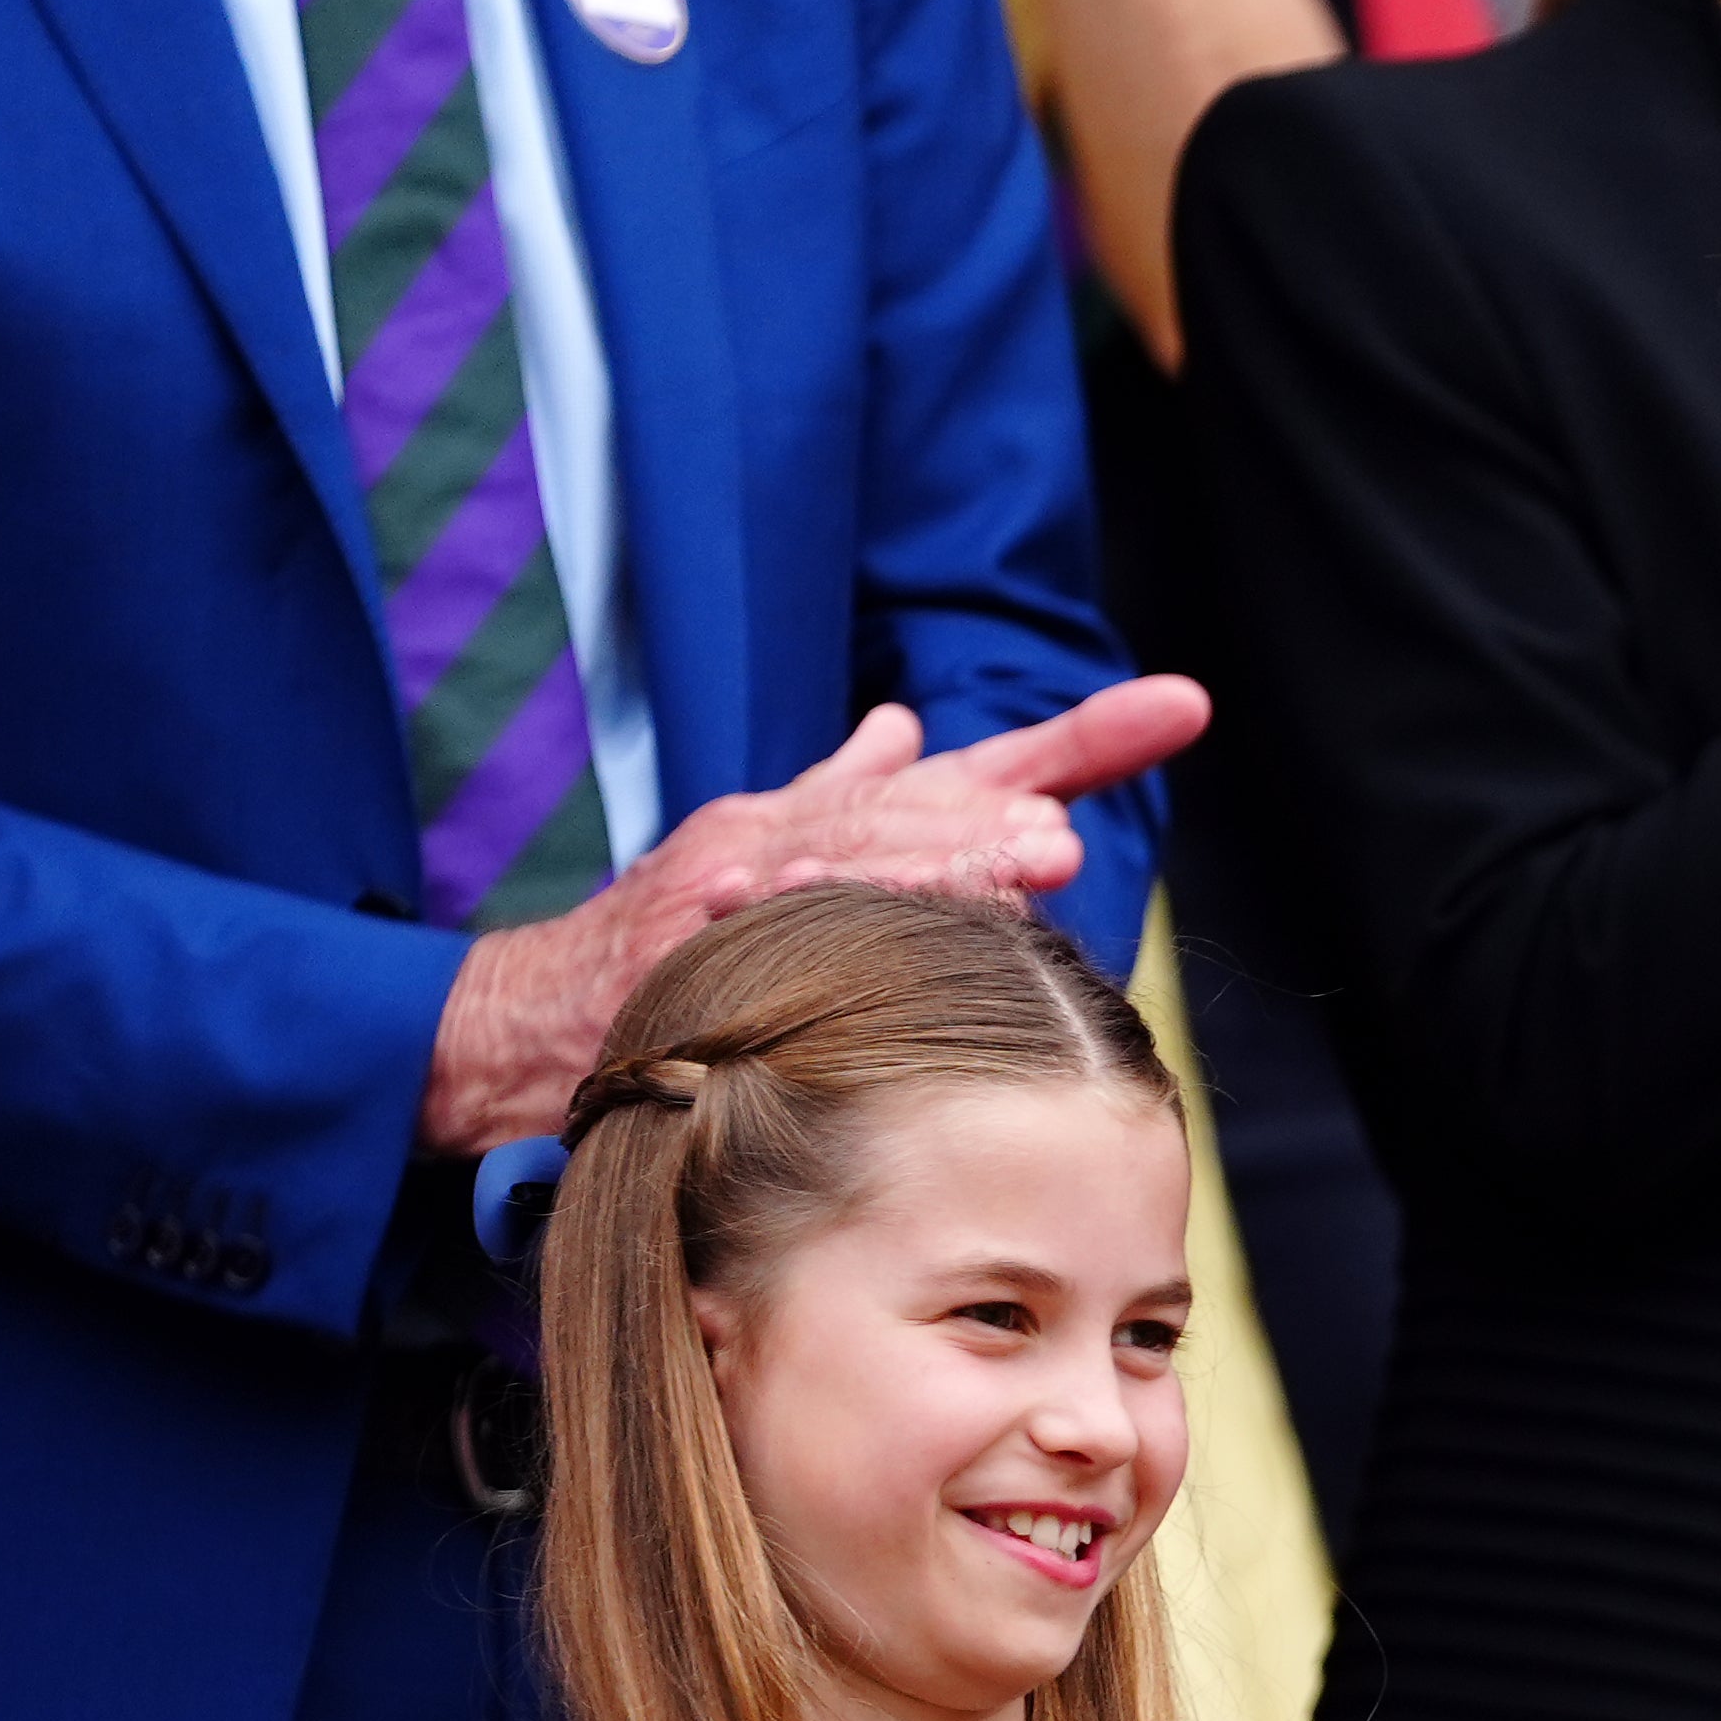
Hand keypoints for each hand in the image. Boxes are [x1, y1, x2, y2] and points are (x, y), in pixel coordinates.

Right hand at [414, 674, 1211, 1150]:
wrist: (535, 1014)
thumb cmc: (675, 942)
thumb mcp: (771, 862)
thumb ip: (852, 801)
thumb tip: (909, 729)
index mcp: (837, 821)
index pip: (981, 770)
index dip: (1085, 737)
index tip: (1185, 705)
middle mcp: (789, 834)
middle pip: (915, 814)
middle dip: (993, 820)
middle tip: (1066, 840)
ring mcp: (728, 883)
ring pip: (841, 863)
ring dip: (926, 864)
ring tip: (1016, 869)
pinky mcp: (675, 942)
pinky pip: (751, 929)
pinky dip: (797, 911)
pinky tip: (856, 908)